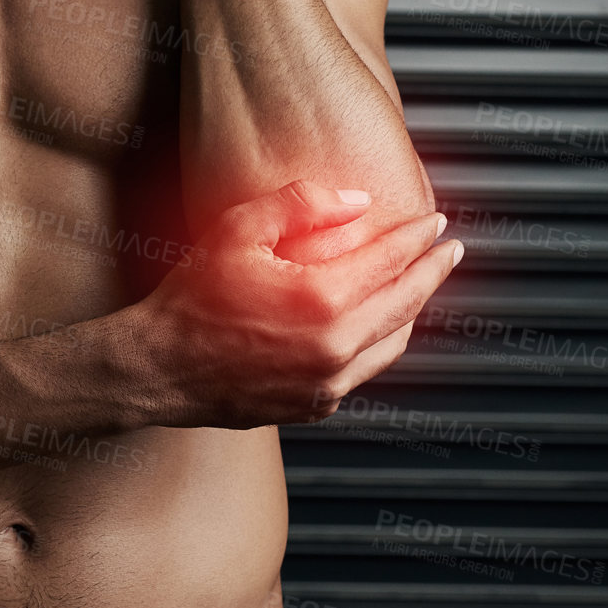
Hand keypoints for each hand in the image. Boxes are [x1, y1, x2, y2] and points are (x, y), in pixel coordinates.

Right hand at [136, 179, 459, 428]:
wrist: (158, 368)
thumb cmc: (191, 297)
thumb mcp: (237, 230)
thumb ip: (300, 204)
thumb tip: (359, 201)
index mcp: (322, 301)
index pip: (392, 261)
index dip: (418, 237)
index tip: (437, 221)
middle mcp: (335, 348)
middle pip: (406, 304)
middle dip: (433, 273)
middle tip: (449, 251)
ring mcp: (328, 384)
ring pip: (393, 344)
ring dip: (413, 311)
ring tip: (422, 286)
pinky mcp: (315, 406)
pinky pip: (363, 371)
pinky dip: (379, 344)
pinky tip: (377, 327)